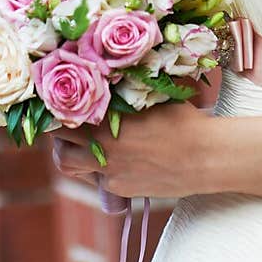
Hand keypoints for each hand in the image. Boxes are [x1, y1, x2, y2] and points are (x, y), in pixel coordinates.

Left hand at [45, 99, 213, 199]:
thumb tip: (111, 73)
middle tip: (67, 124)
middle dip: (59, 132)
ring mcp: (108, 170)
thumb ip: (126, 90)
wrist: (205, 157)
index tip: (59, 104)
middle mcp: (101, 144)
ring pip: (69, 165)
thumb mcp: (152, 97)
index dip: (56, 109)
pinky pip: (96, 179)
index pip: (62, 113)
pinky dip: (98, 170)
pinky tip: (116, 160)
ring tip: (83, 145)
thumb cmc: (183, 120)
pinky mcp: (118, 188)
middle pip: (59, 141)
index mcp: (106, 117)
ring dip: (71, 154)